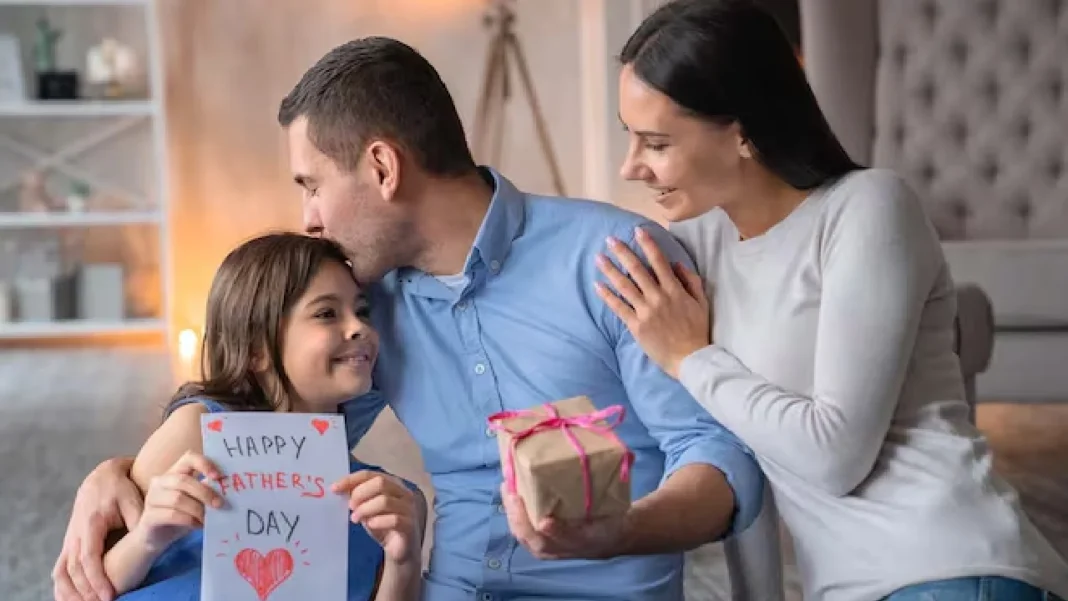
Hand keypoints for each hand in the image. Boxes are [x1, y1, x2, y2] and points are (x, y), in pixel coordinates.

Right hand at [53, 457, 142, 600]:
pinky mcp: (70, 543)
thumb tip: (147, 536)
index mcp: (90, 524)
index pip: (90, 558)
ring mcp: (70, 539)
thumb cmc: (121, 490)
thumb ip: (138, 519)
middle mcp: (75, 534)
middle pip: (75, 570)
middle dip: (86, 591)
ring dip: (71, 593)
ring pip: (63, 572)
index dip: (98, 578)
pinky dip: (62, 587)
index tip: (109, 595)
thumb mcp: (132, 500)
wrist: (102, 477)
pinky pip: (60, 569)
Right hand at [130, 451, 223, 553]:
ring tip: (207, 519)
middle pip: (183, 480)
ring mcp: (152, 499)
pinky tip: (197, 525)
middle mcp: (160, 482)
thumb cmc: (180, 515)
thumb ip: (207, 490)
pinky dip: (188, 520)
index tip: (219, 476)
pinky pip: (171, 515)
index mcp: (174, 473)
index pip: (188, 458)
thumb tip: (230, 487)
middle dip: (205, 492)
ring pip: (177, 499)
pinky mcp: (149, 517)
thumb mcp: (196, 500)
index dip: (204, 464)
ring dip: (197, 509)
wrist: (156, 539)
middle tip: (220, 504)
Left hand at [332, 471, 419, 564]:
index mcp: (392, 484)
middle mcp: (403, 493)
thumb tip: (340, 490)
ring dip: (365, 509)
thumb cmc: (382, 526)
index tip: (335, 489)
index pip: (370, 475)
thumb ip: (358, 499)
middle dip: (360, 493)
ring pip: (385, 501)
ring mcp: (409, 508)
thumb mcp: (367, 510)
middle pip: (380, 482)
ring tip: (355, 519)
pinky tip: (370, 525)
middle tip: (350, 506)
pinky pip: (394, 519)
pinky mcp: (410, 525)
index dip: (351, 480)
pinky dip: (378, 521)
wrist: (399, 550)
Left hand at [502, 484, 630, 559]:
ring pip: (526, 537)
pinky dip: (513, 514)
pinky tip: (509, 493)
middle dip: (522, 519)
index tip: (547, 522)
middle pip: (538, 541)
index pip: (568, 540)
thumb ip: (616, 485)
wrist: (610, 537)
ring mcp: (550, 548)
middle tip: (514, 494)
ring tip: (507, 488)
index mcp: (585, 540)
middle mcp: (564, 548)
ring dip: (513, 514)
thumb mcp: (616, 507)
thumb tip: (630, 456)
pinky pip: (523, 531)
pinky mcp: (541, 542)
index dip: (558, 532)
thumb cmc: (609, 517)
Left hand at [595, 227, 710, 378]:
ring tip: (598, 258)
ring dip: (610, 271)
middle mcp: (658, 297)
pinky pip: (619, 308)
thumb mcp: (702, 302)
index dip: (647, 244)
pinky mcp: (636, 326)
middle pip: (637, 270)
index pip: (659, 261)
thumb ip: (691, 281)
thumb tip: (677, 263)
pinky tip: (598, 285)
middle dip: (623, 253)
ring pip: (624, 286)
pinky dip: (607, 296)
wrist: (690, 358)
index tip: (637, 231)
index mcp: (674, 290)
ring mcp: (645, 311)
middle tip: (610, 240)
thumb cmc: (697, 330)